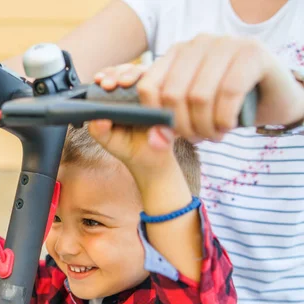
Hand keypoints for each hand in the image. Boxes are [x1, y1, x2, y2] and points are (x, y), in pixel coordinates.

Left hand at [90, 63, 176, 169]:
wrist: (152, 161)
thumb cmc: (128, 147)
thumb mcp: (108, 140)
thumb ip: (98, 130)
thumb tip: (99, 120)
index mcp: (116, 98)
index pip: (110, 77)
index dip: (105, 75)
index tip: (100, 81)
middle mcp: (132, 91)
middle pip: (126, 70)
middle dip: (117, 73)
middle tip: (109, 83)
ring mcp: (150, 91)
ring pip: (143, 72)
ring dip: (132, 73)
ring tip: (124, 83)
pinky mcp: (165, 96)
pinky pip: (162, 82)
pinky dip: (154, 80)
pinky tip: (147, 86)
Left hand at [137, 34, 303, 141]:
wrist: (273, 94)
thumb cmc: (225, 104)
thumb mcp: (192, 111)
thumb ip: (169, 123)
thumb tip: (156, 142)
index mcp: (177, 53)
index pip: (148, 86)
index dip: (156, 117)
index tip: (171, 134)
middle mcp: (198, 43)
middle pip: (173, 94)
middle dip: (184, 127)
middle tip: (197, 139)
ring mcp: (226, 43)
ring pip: (199, 96)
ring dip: (205, 126)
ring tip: (213, 136)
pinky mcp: (252, 52)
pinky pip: (228, 93)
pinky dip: (224, 118)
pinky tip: (227, 127)